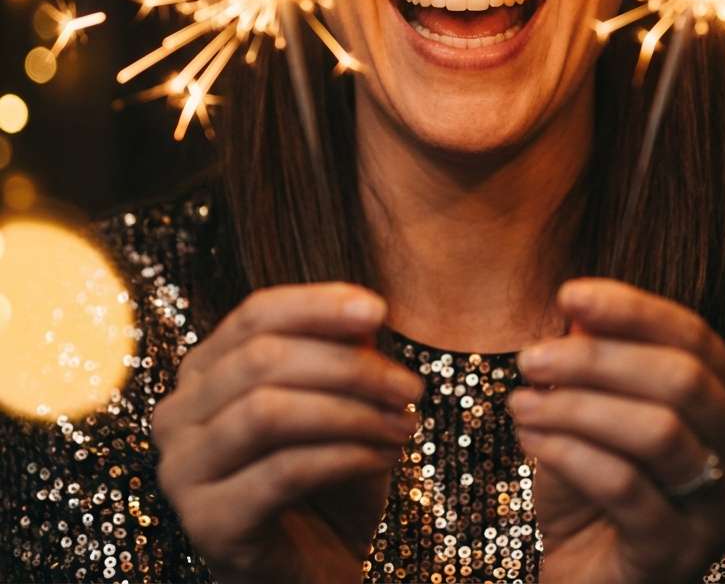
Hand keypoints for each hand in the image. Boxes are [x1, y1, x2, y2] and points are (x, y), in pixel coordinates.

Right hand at [150, 282, 424, 583]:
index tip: (379, 310)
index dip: (317, 304)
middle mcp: (177, 415)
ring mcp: (182, 471)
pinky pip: (282, 472)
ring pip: (267, 412)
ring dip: (350, 412)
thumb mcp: (343, 402)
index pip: (254, 314)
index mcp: (203, 372)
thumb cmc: (327, 479)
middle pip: (262, 358)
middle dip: (348, 366)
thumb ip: (344, 353)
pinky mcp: (205, 524)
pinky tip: (384, 458)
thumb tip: (365, 315)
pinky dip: (344, 456)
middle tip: (410, 387)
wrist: (315, 571)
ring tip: (404, 426)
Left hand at [507, 279, 724, 583]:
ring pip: (658, 432)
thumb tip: (580, 307)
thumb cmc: (598, 484)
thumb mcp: (595, 407)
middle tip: (531, 358)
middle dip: (597, 359)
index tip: (568, 294)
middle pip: (683, 380)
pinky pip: (625, 487)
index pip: (695, 337)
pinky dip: (568, 452)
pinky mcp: (680, 554)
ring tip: (521, 401)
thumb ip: (598, 355)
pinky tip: (531, 437)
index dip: (631, 310)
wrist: (590, 574)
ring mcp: (723, 512)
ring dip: (576, 406)